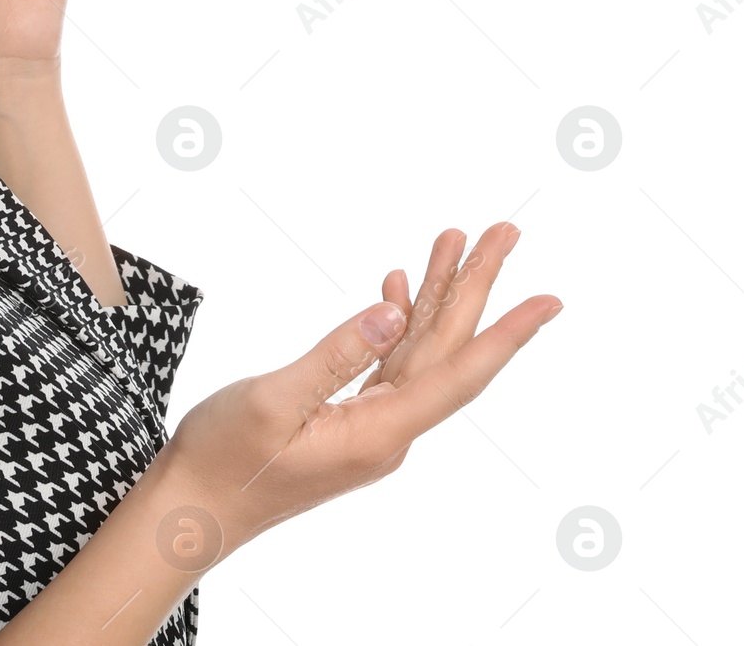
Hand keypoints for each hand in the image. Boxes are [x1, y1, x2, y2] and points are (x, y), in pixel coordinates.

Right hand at [165, 222, 561, 555]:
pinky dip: (398, 322)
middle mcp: (387, 433)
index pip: (458, 374)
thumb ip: (336, 354)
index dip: (507, 334)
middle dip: (477, 288)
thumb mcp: (272, 399)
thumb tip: (393, 312)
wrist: (191, 511)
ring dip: (436, 295)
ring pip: (419, 351)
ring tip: (455, 240)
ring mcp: (368, 428)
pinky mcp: (346, 422)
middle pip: (447, 350)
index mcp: (378, 433)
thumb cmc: (222, 460)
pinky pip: (389, 365)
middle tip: (505, 231)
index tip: (551, 299)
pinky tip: (397, 290)